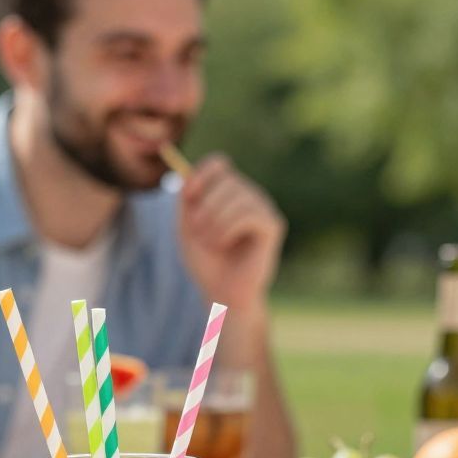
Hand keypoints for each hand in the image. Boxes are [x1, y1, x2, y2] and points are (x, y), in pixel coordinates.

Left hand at [178, 154, 285, 308]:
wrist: (223, 293)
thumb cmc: (207, 261)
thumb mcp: (187, 227)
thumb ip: (186, 200)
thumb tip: (185, 174)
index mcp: (228, 192)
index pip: (219, 163)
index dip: (202, 174)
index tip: (188, 194)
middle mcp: (250, 195)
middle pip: (227, 178)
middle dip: (206, 205)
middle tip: (198, 231)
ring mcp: (264, 208)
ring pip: (238, 197)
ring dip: (216, 221)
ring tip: (211, 242)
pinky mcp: (273, 225)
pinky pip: (249, 214)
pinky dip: (229, 229)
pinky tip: (224, 244)